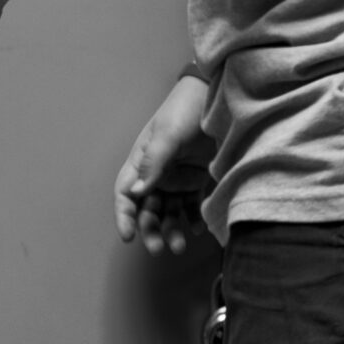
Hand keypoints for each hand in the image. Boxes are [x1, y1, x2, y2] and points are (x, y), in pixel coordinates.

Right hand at [115, 75, 216, 253]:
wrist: (220, 96)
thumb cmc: (186, 109)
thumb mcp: (167, 134)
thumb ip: (153, 163)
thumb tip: (135, 193)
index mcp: (141, 162)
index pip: (125, 195)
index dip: (124, 216)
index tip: (128, 236)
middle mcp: (156, 175)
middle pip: (146, 210)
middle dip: (150, 230)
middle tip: (159, 248)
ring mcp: (177, 179)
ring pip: (168, 213)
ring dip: (171, 230)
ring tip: (179, 247)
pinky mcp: (197, 180)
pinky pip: (191, 206)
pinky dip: (192, 220)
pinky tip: (197, 229)